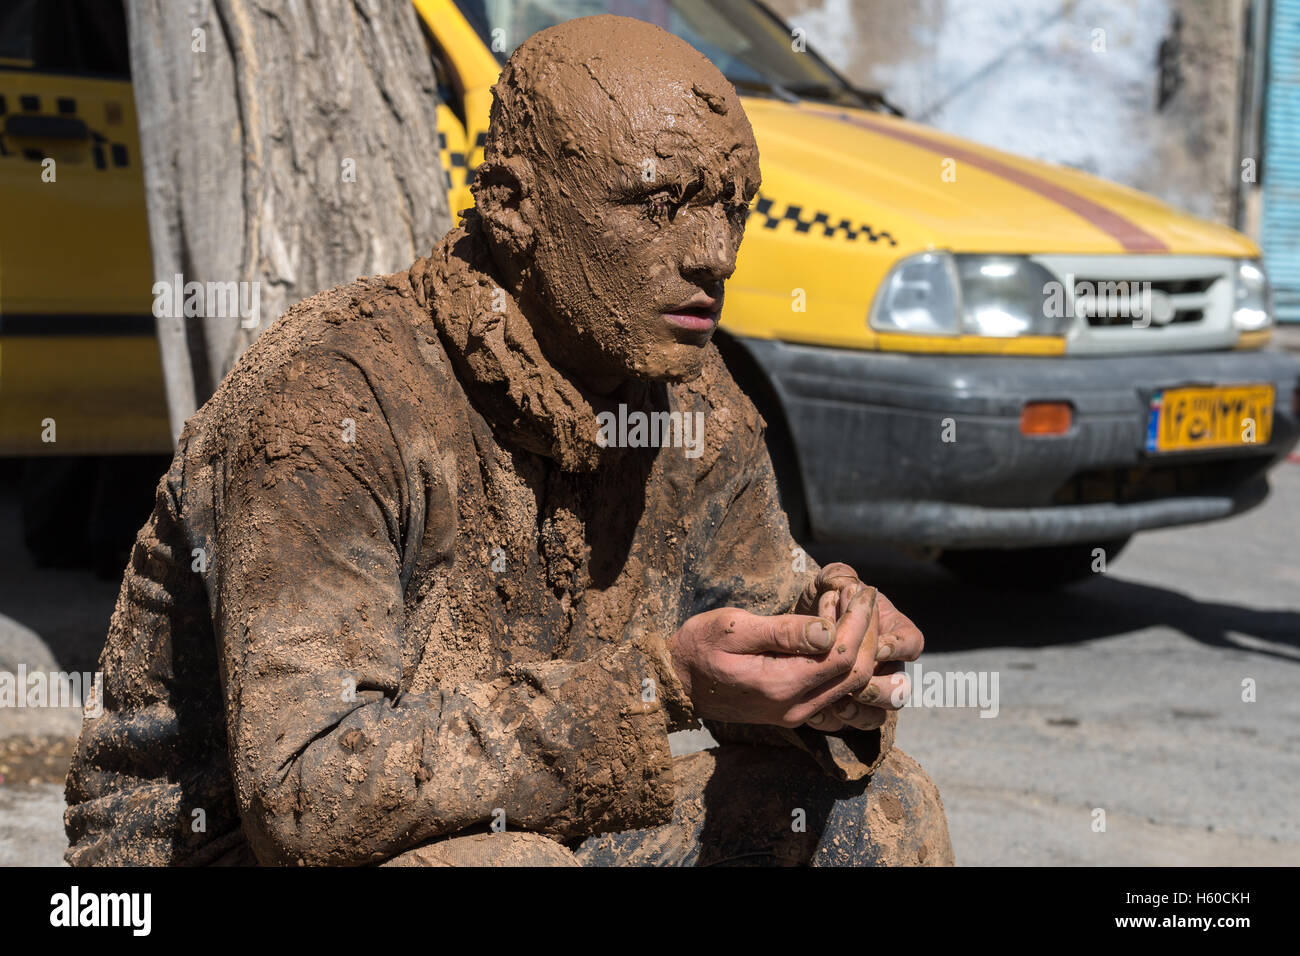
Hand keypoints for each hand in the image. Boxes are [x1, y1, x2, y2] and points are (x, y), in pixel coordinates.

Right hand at [666, 589, 880, 727]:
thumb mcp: (733, 629)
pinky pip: (836, 693)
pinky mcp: (794, 711)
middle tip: (864, 597)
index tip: (862, 591)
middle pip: (854, 675)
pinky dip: (847, 664)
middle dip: (867, 633)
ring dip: (861, 649)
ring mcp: (796, 714)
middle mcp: (795, 708)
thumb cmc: (699, 647)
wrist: (676, 682)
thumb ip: (782, 632)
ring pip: (850, 687)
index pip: (840, 657)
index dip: (859, 623)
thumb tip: (828, 630)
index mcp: (780, 685)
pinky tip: (841, 637)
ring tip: (856, 612)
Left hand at [796, 563, 923, 732]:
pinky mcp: (839, 709)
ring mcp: (865, 692)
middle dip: (881, 690)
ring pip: (876, 717)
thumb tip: (847, 587)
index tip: (878, 646)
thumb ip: (839, 576)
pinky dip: (831, 721)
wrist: (798, 625)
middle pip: (900, 691)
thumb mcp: (829, 581)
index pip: (912, 643)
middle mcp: (886, 667)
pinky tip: (815, 710)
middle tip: (858, 686)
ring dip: (860, 713)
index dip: (899, 648)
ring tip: (837, 704)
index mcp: (893, 634)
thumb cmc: (822, 598)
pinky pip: (844, 727)